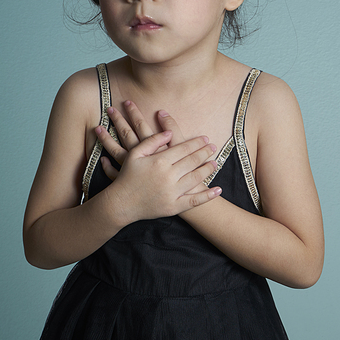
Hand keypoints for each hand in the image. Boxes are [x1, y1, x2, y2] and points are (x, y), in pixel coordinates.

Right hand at [95, 105, 221, 222]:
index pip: (184, 149)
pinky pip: (194, 201)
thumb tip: (169, 133)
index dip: (196, 143)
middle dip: (205, 153)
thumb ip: (152, 141)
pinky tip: (218, 190)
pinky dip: (207, 196)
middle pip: (192, 161)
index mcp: (159, 161)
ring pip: (196, 178)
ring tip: (215, 163)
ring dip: (208, 170)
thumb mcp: (135, 154)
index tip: (205, 138)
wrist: (122, 204)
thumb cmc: (127, 177)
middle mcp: (168, 176)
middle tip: (213, 148)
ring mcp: (172, 192)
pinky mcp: (173, 207)